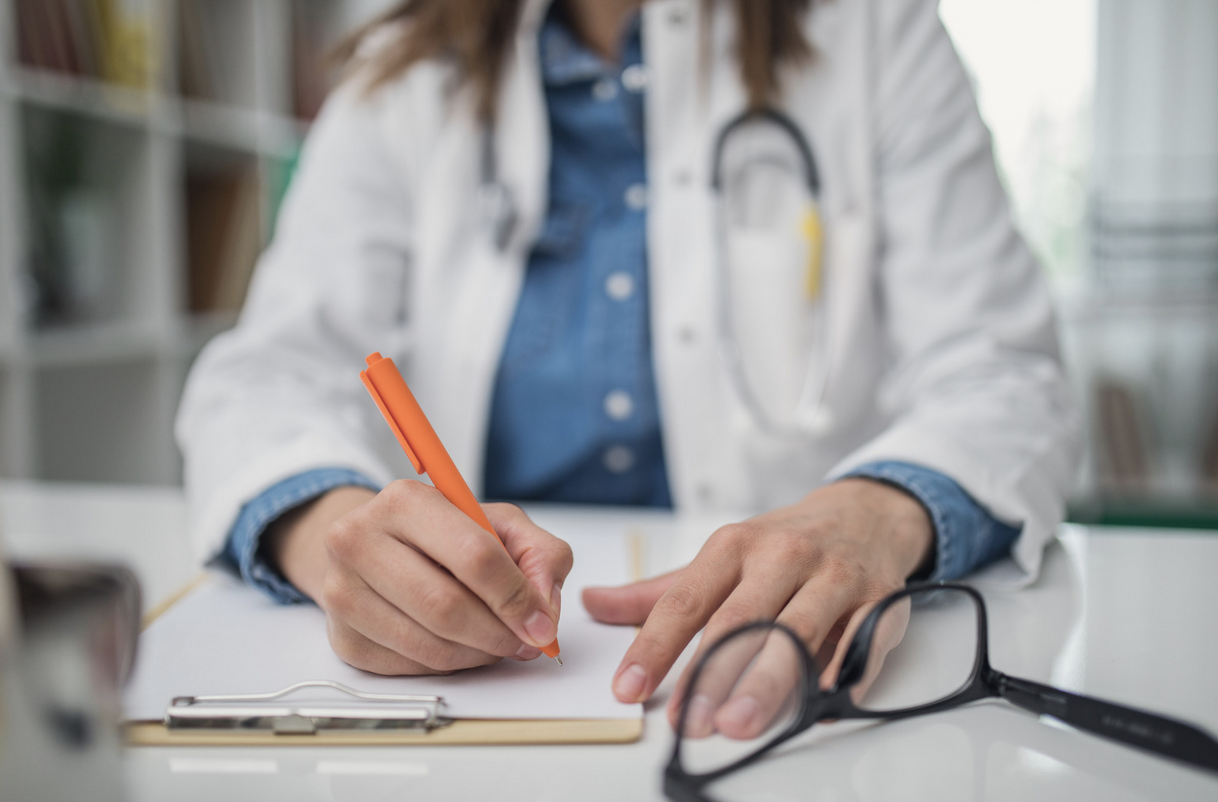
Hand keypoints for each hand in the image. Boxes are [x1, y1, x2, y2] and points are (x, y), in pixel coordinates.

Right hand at [266, 481, 572, 674]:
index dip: (516, 597)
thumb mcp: (499, 524)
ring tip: (496, 642)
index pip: (474, 556)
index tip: (540, 622)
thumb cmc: (444, 534)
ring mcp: (342, 592)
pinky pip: (410, 668)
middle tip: (524, 642)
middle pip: (446, 607)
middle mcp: (359, 541)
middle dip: (498, 633)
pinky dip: (448, 665)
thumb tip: (544, 612)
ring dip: (477, 654)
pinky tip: (459, 645)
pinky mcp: (342, 638)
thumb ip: (540, 555)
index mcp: (404, 501)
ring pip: (429, 645)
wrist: (376, 547)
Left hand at [581, 478, 931, 736]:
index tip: (628, 688)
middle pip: (740, 621)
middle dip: (710, 674)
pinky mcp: (880, 599)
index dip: (654, 647)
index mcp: (734, 546)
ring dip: (765, 682)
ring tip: (737, 723)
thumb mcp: (719, 557)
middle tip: (686, 721)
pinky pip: (860, 640)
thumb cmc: (782, 545)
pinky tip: (817, 702)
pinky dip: (840, 672)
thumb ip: (658, 592)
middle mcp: (783, 557)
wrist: (864, 512)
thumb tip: (593, 603)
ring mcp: (834, 577)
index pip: (685, 601)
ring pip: (797, 633)